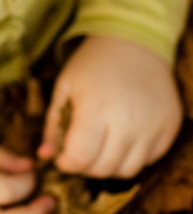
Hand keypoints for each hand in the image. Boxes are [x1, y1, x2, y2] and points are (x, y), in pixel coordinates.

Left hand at [38, 35, 182, 177]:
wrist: (132, 42)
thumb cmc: (92, 64)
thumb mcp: (64, 87)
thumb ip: (52, 125)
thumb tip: (44, 156)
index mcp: (96, 108)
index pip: (81, 158)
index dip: (67, 163)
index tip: (62, 157)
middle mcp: (128, 121)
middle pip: (103, 169)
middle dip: (85, 166)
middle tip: (80, 149)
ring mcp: (153, 126)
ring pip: (127, 171)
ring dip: (109, 165)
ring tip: (100, 143)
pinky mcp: (169, 128)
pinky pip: (148, 159)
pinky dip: (132, 156)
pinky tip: (122, 136)